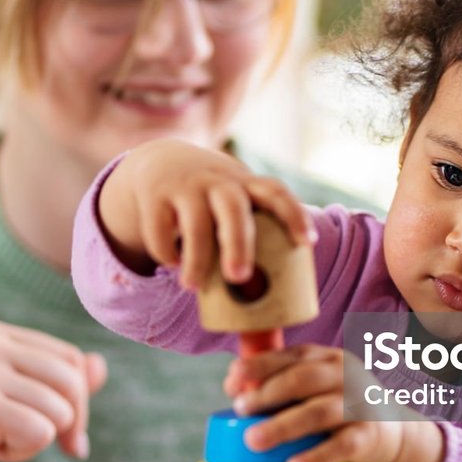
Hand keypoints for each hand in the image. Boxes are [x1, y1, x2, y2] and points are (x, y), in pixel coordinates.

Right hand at [0, 317, 107, 461]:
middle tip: (23, 445)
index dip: (74, 403)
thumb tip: (101, 365)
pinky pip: (41, 434)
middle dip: (65, 423)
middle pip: (73, 381)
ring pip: (61, 410)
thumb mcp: (3, 402)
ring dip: (34, 440)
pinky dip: (19, 454)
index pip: (70, 358)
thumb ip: (50, 382)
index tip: (59, 436)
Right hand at [97, 139, 314, 291]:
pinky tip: (172, 263)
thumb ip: (247, 231)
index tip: (306, 243)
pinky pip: (160, 228)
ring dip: (196, 259)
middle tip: (239, 278)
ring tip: (192, 287)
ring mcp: (186, 186)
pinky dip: (166, 251)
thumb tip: (264, 301)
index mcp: (244, 184)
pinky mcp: (155, 195)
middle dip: (238, 245)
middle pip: (233, 210)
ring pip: (195, 224)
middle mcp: (218, 182)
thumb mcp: (232, 198)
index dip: (293, 216)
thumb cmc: (210, 197)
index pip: (275, 192)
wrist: (161, 161)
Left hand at [225, 344, 403, 461]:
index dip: (258, 367)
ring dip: (282, 426)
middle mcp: (344, 375)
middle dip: (266, 394)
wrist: (391, 431)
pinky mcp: (368, 436)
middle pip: (302, 379)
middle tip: (240, 411)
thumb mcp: (316, 386)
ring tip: (253, 440)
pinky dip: (316, 457)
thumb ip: (281, 384)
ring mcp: (359, 404)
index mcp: (326, 358)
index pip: (290, 355)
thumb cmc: (337, 405)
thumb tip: (234, 389)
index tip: (231, 383)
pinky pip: (341, 446)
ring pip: (318, 412)